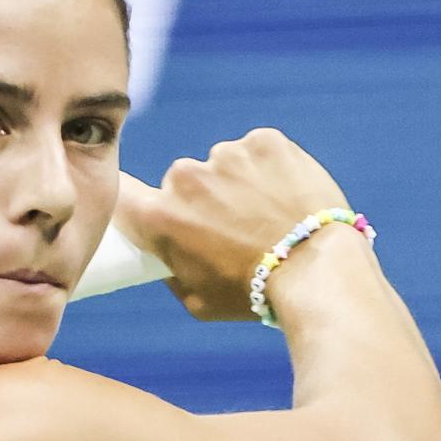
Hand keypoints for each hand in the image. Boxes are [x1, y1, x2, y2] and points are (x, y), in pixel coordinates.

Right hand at [116, 128, 352, 321]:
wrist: (317, 270)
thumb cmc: (253, 294)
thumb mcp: (194, 300)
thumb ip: (170, 268)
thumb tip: (167, 250)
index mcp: (160, 216)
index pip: (123, 193)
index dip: (132, 200)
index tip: (145, 209)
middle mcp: (186, 177)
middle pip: (181, 182)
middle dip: (199, 200)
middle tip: (230, 229)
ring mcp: (227, 154)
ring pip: (222, 165)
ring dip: (236, 183)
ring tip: (266, 216)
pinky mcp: (265, 141)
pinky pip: (256, 151)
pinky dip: (268, 169)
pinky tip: (284, 197)